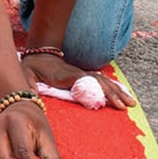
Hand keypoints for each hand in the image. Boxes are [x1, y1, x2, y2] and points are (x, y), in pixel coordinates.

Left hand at [21, 53, 135, 109]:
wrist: (39, 52)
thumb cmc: (33, 65)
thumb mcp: (26, 72)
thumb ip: (28, 83)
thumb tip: (31, 95)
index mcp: (66, 75)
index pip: (88, 83)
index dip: (100, 92)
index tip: (111, 102)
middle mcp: (77, 74)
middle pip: (100, 83)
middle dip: (114, 94)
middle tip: (126, 106)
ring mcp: (81, 74)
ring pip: (103, 82)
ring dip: (117, 91)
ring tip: (131, 103)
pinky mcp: (83, 76)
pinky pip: (101, 81)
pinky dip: (113, 87)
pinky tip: (123, 94)